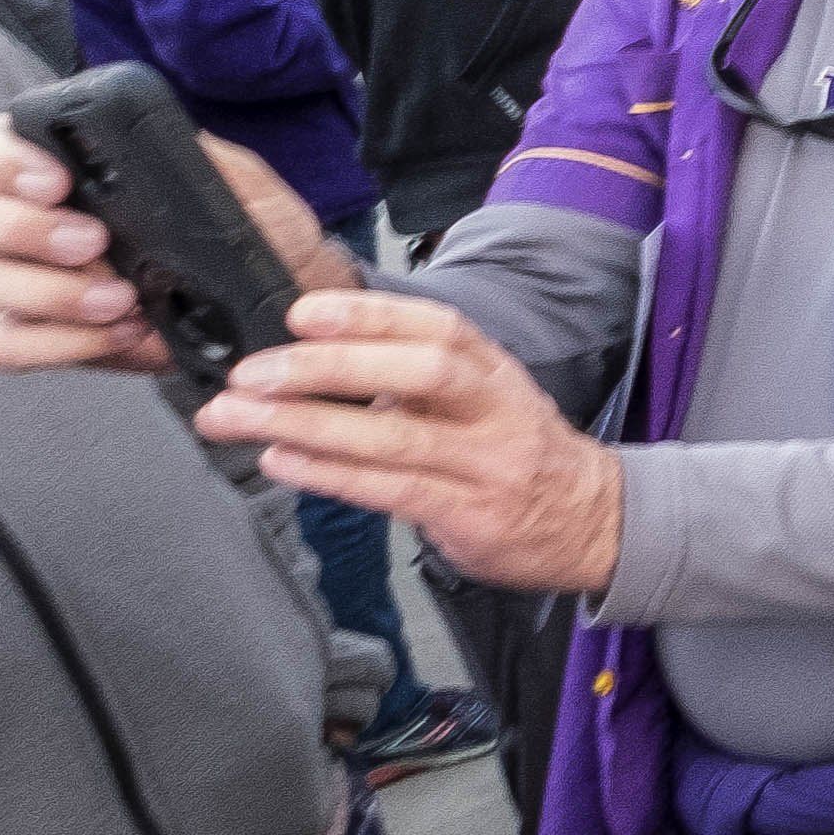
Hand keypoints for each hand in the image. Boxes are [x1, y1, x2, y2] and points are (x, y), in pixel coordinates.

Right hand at [0, 112, 357, 373]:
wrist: (279, 300)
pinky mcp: (29, 334)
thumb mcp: (239, 181)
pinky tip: (120, 331)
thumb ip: (195, 155)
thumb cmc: (250, 229)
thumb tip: (161, 140)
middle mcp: (12, 214)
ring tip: (120, 296)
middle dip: (13, 225)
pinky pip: (2, 341)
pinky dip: (61, 341)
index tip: (57, 181)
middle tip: (92, 243)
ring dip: (41, 288)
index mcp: (48, 160)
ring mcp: (10, 277)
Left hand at [186, 288, 629, 594]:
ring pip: (394, 438)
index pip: (437, 328)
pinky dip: (329, 474)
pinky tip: (283, 461)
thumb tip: (310, 358)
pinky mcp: (471, 515)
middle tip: (254, 373)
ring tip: (238, 417)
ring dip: (306, 424)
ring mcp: (486, 465)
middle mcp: (496, 411)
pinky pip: (392, 491)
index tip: (302, 313)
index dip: (369, 316)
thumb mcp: (482, 399)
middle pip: (420, 373)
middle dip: (329, 367)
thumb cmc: (518, 453)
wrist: (595, 521)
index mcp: (494, 372)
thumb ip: (412, 379)